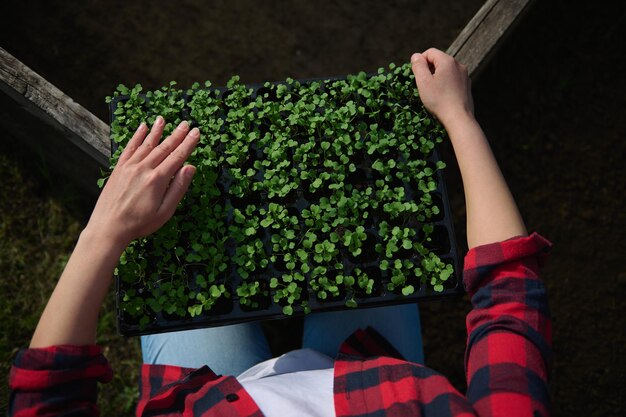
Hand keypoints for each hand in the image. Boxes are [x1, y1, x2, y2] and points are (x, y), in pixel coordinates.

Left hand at [86, 116, 198, 248]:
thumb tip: (190, 167)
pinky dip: (136, 137)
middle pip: (164, 147)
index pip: (177, 156)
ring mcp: (129, 167)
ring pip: (146, 144)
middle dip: (176, 135)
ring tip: (163, 119)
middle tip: (185, 123)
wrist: (108, 228)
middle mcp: (144, 168)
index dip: (188, 144)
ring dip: (156, 131)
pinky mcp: (118, 169)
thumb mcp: (165, 211)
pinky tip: (141, 128)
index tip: (196, 132)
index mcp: (158, 179)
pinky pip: (129, 148)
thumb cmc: (140, 223)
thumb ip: (178, 188)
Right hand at [410, 48, 473, 127]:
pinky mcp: (467, 86)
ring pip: (446, 71)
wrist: (459, 118)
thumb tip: (416, 56)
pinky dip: (445, 84)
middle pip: (439, 60)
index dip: (420, 61)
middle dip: (429, 70)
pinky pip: (453, 80)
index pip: (430, 52)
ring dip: (437, 77)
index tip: (416, 75)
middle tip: (423, 85)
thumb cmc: (439, 100)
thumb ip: (418, 66)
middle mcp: (458, 65)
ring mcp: (465, 76)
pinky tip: (442, 96)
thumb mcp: (423, 82)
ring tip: (433, 92)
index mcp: (448, 61)